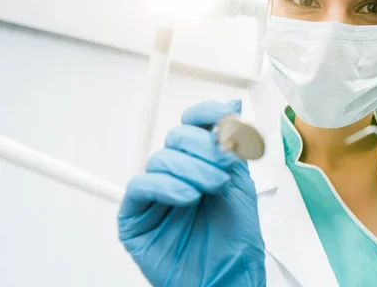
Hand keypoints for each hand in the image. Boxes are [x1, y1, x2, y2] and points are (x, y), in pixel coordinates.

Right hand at [118, 100, 265, 286]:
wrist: (227, 276)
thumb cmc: (234, 238)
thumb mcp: (240, 183)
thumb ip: (233, 145)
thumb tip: (232, 106)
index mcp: (199, 163)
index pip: (193, 125)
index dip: (207, 114)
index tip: (225, 117)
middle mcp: (176, 174)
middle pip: (177, 138)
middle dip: (204, 149)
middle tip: (224, 167)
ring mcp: (155, 194)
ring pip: (161, 160)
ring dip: (191, 170)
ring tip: (211, 189)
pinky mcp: (136, 216)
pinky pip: (140, 187)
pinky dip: (166, 186)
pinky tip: (187, 197)